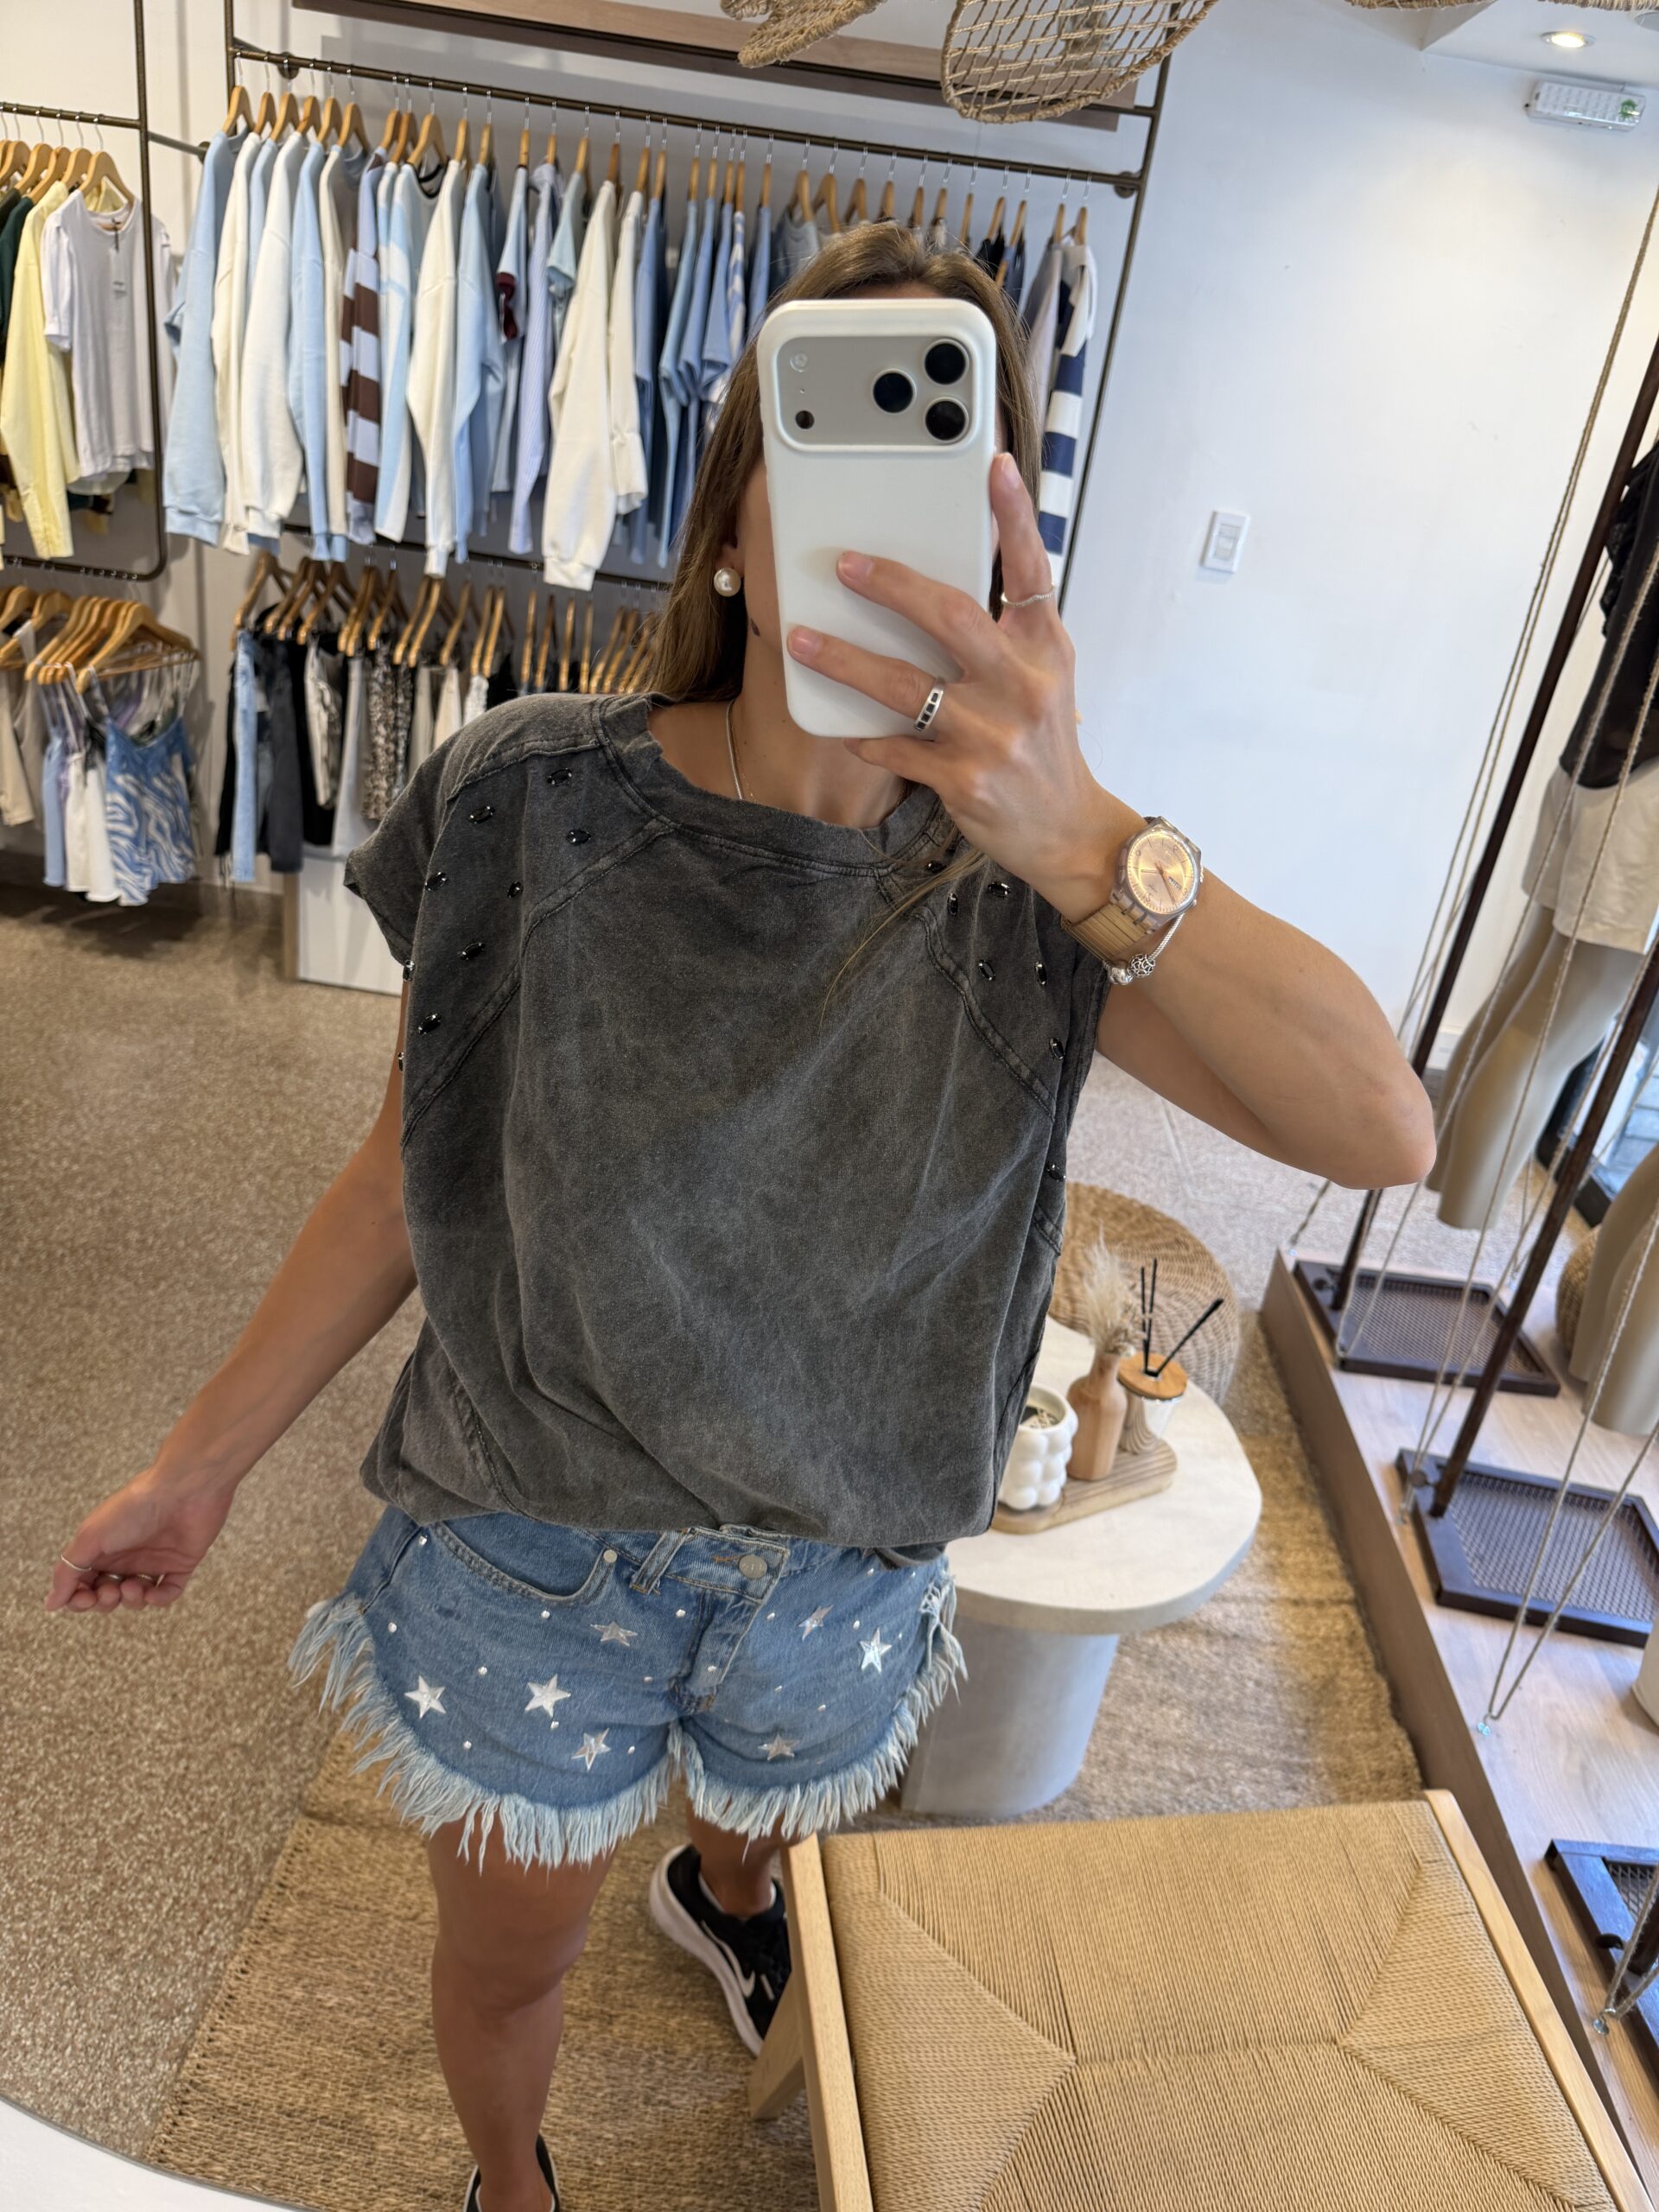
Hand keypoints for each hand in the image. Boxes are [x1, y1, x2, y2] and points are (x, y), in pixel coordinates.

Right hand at [45, 1464, 237, 1613]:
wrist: (182, 1490)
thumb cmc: (133, 1509)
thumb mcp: (90, 1537)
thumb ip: (69, 1571)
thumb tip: (51, 1603)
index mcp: (101, 1548)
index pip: (83, 1584)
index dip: (79, 1598)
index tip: (84, 1599)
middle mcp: (126, 1556)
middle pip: (108, 1594)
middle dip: (105, 1601)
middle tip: (110, 1591)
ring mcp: (153, 1561)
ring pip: (136, 1597)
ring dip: (131, 1600)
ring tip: (132, 1586)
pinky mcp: (180, 1564)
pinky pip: (168, 1592)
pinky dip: (159, 1599)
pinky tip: (153, 1592)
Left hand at [784, 450, 1134, 915]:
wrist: (1067, 830)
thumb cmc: (1045, 746)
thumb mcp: (1046, 678)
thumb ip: (1008, 632)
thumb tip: (945, 583)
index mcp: (1044, 648)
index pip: (1031, 570)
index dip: (1014, 516)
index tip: (992, 466)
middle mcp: (1023, 684)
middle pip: (951, 615)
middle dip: (891, 585)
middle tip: (845, 564)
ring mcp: (993, 734)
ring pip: (905, 685)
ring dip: (845, 661)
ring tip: (802, 640)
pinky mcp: (965, 779)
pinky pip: (898, 749)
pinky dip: (867, 738)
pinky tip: (844, 729)